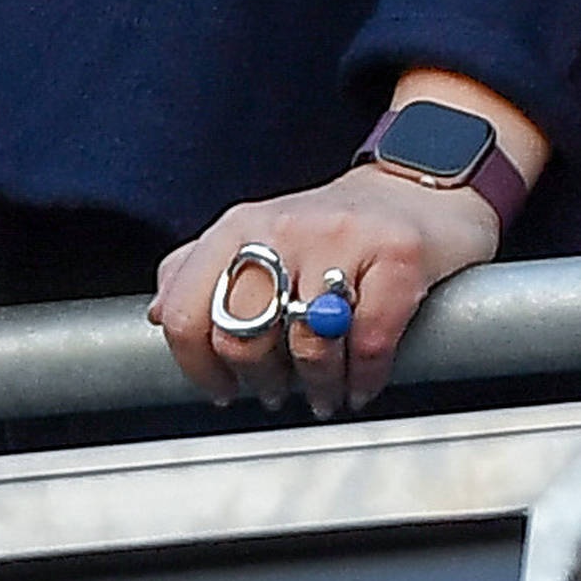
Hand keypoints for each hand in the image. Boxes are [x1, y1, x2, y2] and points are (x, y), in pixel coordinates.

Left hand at [153, 167, 501, 421]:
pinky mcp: (401, 253)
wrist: (425, 187)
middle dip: (260, 381)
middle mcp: (286, 225)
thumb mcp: (259, 234)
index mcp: (240, 225)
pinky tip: (361, 383)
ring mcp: (345, 236)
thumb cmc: (339, 225)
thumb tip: (155, 314)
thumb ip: (200, 268)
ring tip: (323, 393)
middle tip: (276, 393)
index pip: (185, 312)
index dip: (197, 366)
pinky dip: (364, 377)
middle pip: (244, 335)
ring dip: (317, 387)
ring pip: (309, 344)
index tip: (219, 389)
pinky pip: (370, 341)